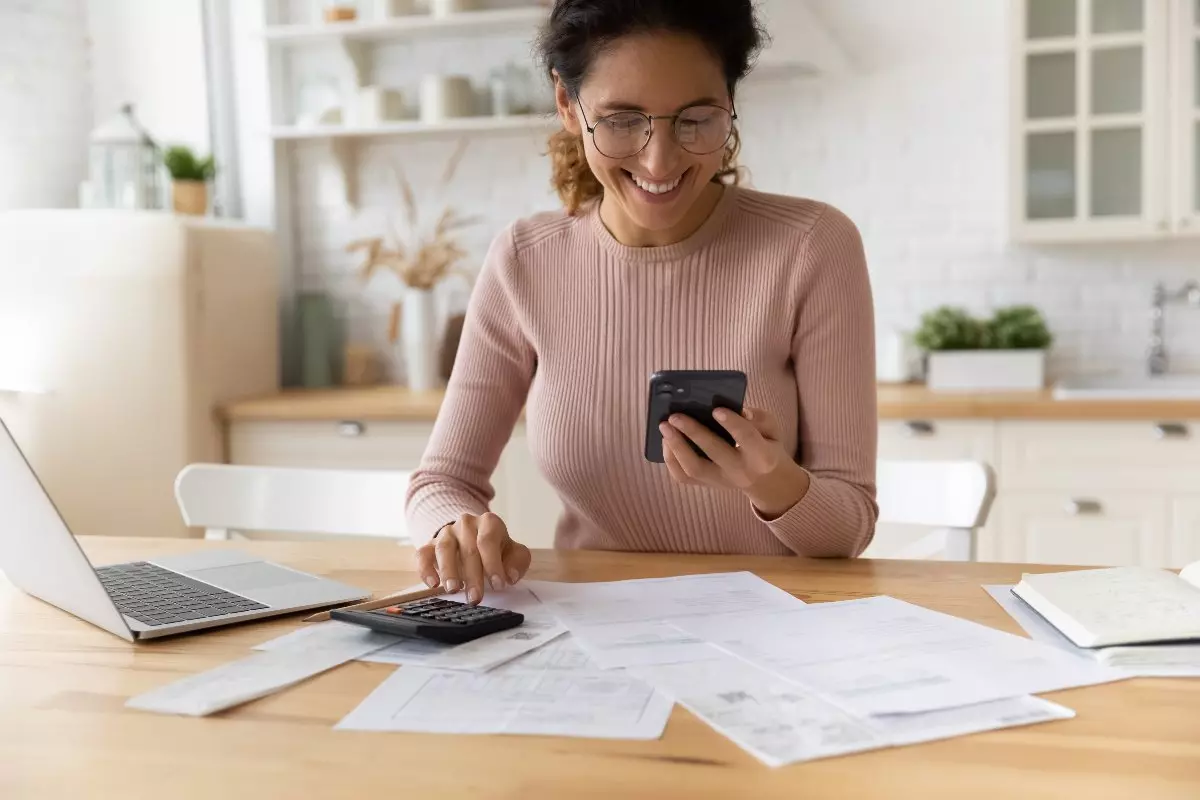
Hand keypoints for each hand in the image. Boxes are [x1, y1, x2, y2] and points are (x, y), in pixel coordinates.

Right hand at [414, 512, 531, 604]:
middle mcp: (466, 524)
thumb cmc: (496, 549)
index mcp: (489, 522)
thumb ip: (517, 562)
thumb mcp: (513, 553)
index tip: (498, 585)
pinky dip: (425, 569)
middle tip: (475, 597)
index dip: (493, 564)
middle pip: (468, 549)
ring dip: (448, 571)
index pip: (488, 540)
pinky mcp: (430, 545)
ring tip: (453, 590)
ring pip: (444, 549)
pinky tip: (432, 584)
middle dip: (472, 576)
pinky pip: (422, 554)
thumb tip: (510, 576)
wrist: (473, 537)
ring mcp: (446, 533)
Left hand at [660, 406, 809, 518]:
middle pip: (714, 452)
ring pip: (694, 469)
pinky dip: (671, 459)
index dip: (732, 423)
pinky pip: (683, 477)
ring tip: (664, 427)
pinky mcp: (706, 485)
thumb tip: (739, 411)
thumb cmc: (766, 446)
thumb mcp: (773, 430)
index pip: (747, 438)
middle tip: (675, 416)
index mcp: (762, 456)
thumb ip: (759, 418)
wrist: (765, 480)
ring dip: (676, 446)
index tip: (716, 409)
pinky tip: (666, 441)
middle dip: (693, 432)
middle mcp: (740, 472)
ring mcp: (721, 481)